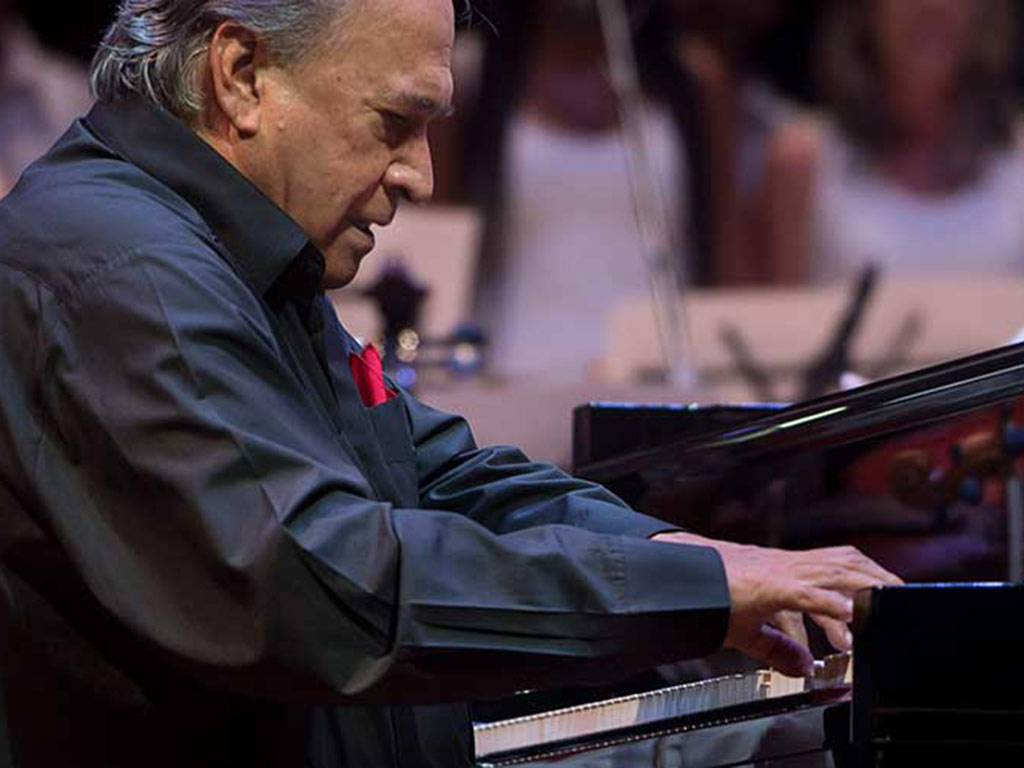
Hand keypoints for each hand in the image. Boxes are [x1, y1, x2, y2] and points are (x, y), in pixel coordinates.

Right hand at [651, 532, 901, 675]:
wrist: (681, 576)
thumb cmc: (711, 595)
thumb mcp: (749, 629)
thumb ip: (777, 647)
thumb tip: (802, 667)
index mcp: (786, 570)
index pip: (837, 563)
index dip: (867, 573)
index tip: (889, 593)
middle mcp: (789, 565)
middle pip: (847, 561)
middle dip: (879, 578)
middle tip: (901, 602)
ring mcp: (781, 571)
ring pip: (836, 570)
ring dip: (864, 588)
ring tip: (882, 610)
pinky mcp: (770, 586)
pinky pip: (808, 592)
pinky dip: (831, 604)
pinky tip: (848, 616)